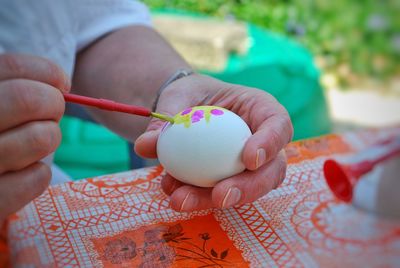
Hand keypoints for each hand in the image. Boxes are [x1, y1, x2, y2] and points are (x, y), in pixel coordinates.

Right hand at [0, 54, 69, 223]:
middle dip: (54, 104)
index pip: (12, 68)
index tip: (62, 83)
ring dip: (50, 138)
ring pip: (41, 138)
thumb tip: (61, 83)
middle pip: (28, 98)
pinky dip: (40, 173)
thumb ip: (15, 91)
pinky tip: (24, 171)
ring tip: (36, 143)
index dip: (48, 72)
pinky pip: (38, 178)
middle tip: (51, 114)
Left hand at [135, 74, 292, 210]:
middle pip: (270, 169)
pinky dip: (197, 196)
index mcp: (260, 109)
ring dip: (212, 199)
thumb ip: (165, 118)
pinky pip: (220, 194)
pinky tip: (173, 192)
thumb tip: (146, 145)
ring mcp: (248, 165)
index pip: (278, 125)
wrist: (184, 109)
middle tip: (220, 196)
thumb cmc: (190, 95)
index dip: (270, 143)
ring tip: (180, 200)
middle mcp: (261, 140)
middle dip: (248, 187)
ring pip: (245, 189)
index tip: (249, 158)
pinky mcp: (230, 180)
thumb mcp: (177, 97)